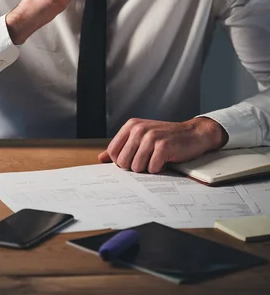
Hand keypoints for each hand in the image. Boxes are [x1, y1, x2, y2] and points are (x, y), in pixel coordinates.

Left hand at [98, 117, 227, 173]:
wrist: (193, 134)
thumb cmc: (166, 137)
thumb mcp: (141, 137)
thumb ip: (121, 147)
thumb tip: (101, 159)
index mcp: (131, 126)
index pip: (113, 152)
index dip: (121, 162)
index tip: (133, 160)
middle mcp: (139, 129)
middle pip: (123, 162)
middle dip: (134, 166)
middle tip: (147, 160)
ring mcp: (151, 137)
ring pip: (136, 167)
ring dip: (147, 168)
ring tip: (156, 158)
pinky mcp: (163, 146)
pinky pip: (152, 169)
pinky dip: (159, 169)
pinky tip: (165, 160)